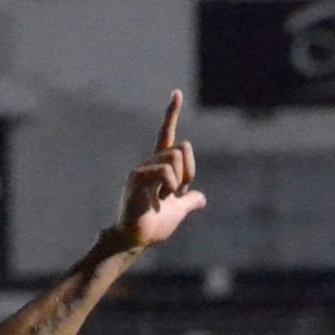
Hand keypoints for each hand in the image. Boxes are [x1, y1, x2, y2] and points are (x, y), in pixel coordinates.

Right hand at [111, 90, 206, 249]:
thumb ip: (188, 202)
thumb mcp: (177, 213)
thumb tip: (201, 199)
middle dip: (188, 172)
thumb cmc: (150, 228)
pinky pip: (165, 171)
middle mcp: (149, 164)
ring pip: (175, 158)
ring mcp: (142, 170)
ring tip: (164, 199)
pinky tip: (160, 200)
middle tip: (176, 194)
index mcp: (159, 168)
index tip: (176, 93)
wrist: (133, 241)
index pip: (166, 136)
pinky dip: (170, 185)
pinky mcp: (136, 178)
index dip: (171, 114)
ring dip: (178, 181)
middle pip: (182, 148)